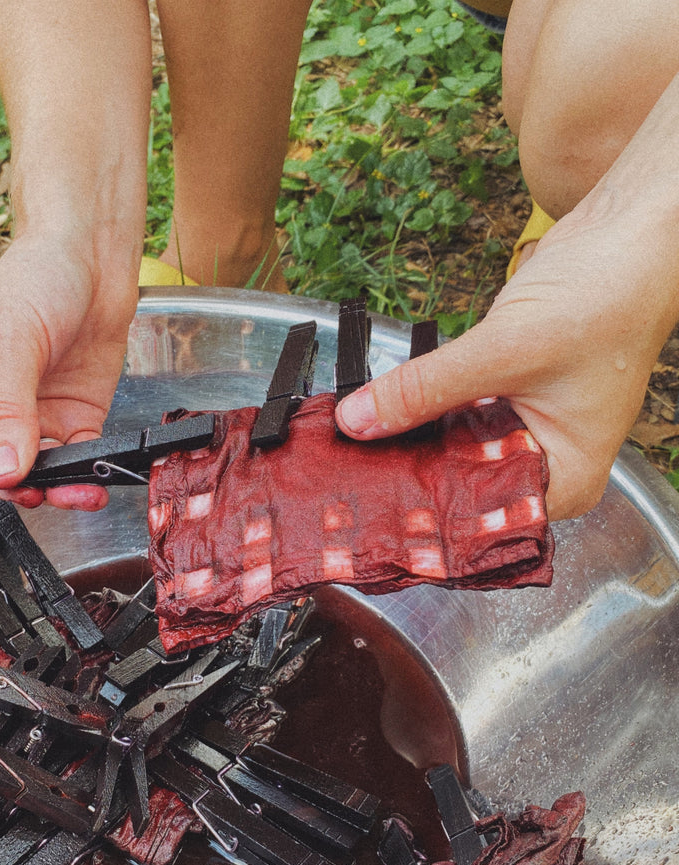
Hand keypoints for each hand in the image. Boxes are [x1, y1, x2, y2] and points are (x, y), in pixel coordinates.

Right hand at [0, 232, 138, 508]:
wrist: (92, 257)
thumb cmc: (38, 280)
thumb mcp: (14, 341)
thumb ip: (8, 410)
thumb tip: (4, 472)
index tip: (9, 479)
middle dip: (24, 494)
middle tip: (49, 489)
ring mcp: (38, 424)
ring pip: (42, 483)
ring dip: (61, 494)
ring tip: (83, 492)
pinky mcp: (78, 423)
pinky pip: (80, 465)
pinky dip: (90, 477)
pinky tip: (100, 479)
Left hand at [335, 194, 678, 519]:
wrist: (627, 234)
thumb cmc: (605, 296)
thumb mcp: (505, 350)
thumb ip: (426, 389)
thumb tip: (360, 420)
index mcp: (565, 480)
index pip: (483, 519)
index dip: (425, 512)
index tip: (371, 503)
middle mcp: (545, 466)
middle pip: (462, 488)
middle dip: (409, 476)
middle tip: (348, 477)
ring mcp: (523, 432)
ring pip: (451, 452)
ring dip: (409, 442)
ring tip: (354, 447)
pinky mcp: (504, 400)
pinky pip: (452, 417)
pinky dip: (422, 411)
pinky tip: (381, 412)